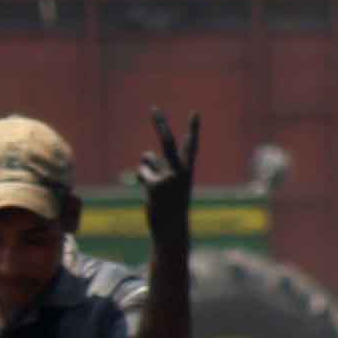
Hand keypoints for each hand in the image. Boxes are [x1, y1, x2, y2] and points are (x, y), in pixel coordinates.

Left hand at [137, 108, 201, 250]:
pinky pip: (142, 173)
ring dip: (146, 170)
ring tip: (156, 189)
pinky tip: (150, 194)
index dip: (193, 129)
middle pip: (167, 143)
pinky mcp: (155, 186)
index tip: (195, 112)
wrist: (172, 230)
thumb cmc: (171, 207)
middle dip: (160, 124)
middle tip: (153, 107)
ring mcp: (167, 178)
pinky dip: (143, 180)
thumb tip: (145, 156)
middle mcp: (180, 172)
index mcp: (187, 171)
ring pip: (147, 161)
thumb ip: (159, 167)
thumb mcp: (168, 185)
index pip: (191, 146)